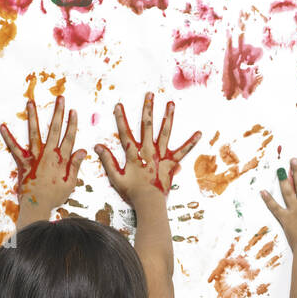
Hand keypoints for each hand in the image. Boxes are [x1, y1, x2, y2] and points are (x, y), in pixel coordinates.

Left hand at [0, 95, 86, 222]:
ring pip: (34, 133)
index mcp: (61, 160)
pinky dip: (8, 137)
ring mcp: (35, 157)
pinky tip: (2, 126)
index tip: (74, 111)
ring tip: (30, 102)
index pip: (69, 138)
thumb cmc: (55, 196)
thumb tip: (83, 150)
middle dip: (58, 113)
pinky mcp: (23, 162)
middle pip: (55, 130)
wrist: (37, 206)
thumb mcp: (70, 182)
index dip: (72, 124)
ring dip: (33, 117)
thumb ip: (76, 165)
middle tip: (60, 98)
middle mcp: (48, 155)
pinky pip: (14, 148)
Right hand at [95, 92, 199, 208]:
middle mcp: (148, 151)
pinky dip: (191, 143)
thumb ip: (107, 161)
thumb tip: (97, 147)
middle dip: (148, 109)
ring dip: (168, 117)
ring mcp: (160, 156)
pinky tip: (199, 133)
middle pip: (147, 126)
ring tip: (170, 103)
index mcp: (134, 154)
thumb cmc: (132, 192)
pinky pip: (183, 152)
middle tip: (150, 94)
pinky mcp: (171, 163)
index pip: (125, 133)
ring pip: (165, 133)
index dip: (121, 119)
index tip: (119, 105)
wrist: (149, 203)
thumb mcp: (116, 177)